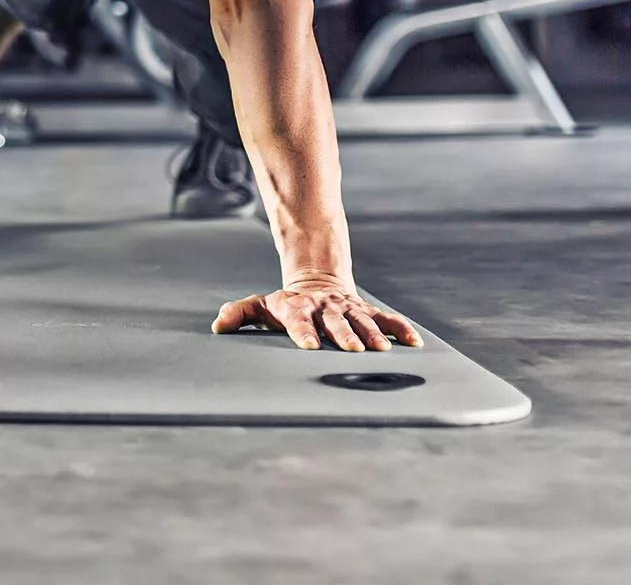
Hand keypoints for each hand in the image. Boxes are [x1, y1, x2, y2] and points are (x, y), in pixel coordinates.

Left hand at [213, 283, 423, 352]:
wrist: (316, 280)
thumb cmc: (286, 303)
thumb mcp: (262, 305)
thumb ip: (240, 313)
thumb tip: (218, 326)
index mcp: (298, 308)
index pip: (299, 320)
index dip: (302, 332)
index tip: (308, 345)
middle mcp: (325, 309)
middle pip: (335, 322)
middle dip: (343, 335)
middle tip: (353, 350)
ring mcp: (347, 309)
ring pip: (362, 321)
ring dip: (373, 335)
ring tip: (382, 350)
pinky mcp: (366, 310)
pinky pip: (386, 319)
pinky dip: (400, 328)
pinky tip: (413, 342)